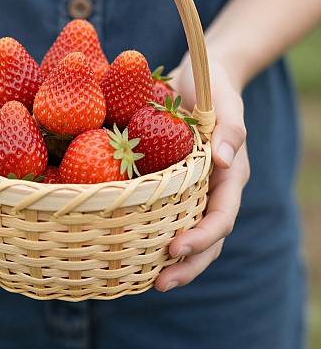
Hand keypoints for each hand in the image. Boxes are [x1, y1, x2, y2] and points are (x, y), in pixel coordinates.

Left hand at [154, 58, 249, 291]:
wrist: (198, 79)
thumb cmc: (213, 88)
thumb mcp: (224, 102)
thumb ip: (230, 130)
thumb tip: (225, 161)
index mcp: (230, 175)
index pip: (221, 216)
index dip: (202, 237)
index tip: (175, 248)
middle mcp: (213, 188)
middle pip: (207, 237)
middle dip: (188, 264)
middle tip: (160, 283)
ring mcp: (193, 188)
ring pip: (186, 230)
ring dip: (171, 258)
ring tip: (147, 279)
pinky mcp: (173, 182)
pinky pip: (166, 212)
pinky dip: (154, 232)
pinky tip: (132, 245)